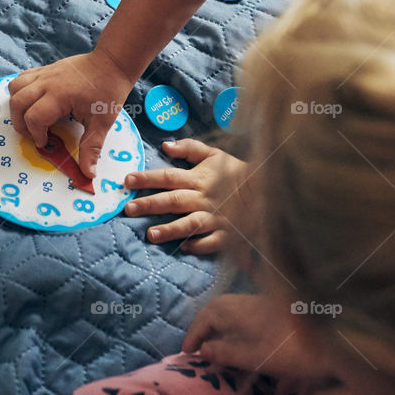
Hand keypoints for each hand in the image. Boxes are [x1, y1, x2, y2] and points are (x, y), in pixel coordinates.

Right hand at [8, 47, 133, 178]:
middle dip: (21, 124)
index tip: (46, 143)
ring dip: (17, 106)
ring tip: (31, 117)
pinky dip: (21, 92)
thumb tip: (88, 174)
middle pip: (17, 103)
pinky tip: (35, 102)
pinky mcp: (45, 70)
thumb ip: (91, 148)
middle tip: (35, 134)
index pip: (34, 117)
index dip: (36, 135)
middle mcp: (46, 83)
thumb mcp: (102, 123)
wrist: (112, 63)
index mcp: (59, 95)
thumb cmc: (108, 91)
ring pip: (14, 88)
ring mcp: (44, 74)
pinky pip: (22, 79)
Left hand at [123, 138, 248, 252]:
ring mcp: (215, 218)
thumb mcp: (214, 154)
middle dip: (149, 205)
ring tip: (150, 235)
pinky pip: (211, 242)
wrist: (266, 189)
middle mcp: (203, 199)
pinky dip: (198, 246)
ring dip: (170, 230)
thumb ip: (189, 148)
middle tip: (128, 209)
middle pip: (173, 201)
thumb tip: (165, 145)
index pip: (167, 177)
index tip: (127, 180)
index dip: (147, 178)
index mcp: (198, 179)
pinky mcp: (227, 233)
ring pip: (189, 224)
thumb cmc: (235, 171)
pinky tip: (184, 248)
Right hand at [181, 293, 333, 379]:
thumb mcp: (255, 357)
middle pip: (215, 310)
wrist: (335, 340)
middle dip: (203, 327)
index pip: (205, 319)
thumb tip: (202, 350)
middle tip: (196, 348)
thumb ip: (226, 353)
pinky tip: (239, 339)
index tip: (186, 354)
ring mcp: (260, 303)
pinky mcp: (273, 309)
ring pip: (229, 310)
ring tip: (213, 345)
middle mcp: (245, 301)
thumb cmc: (293, 350)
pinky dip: (232, 324)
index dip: (194, 336)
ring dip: (217, 325)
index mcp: (237, 310)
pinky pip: (242, 313)